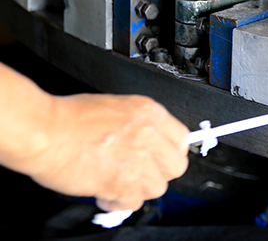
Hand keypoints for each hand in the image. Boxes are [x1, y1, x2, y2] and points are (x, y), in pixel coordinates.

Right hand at [26, 93, 189, 211]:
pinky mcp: (120, 184)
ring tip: (120, 183)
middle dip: (160, 172)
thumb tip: (152, 140)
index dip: (171, 152)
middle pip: (175, 166)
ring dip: (139, 189)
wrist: (43, 131)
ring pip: (157, 187)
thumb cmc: (68, 118)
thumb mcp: (116, 107)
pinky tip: (107, 194)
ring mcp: (136, 162)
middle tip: (142, 173)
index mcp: (148, 113)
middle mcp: (147, 136)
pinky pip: (133, 203)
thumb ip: (140, 124)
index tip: (162, 158)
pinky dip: (120, 202)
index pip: (182, 139)